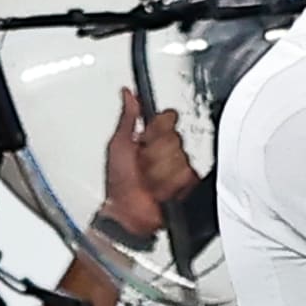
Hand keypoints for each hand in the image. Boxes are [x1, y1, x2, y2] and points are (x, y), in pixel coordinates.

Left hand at [97, 87, 202, 237]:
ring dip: (160, 174)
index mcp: (150, 136)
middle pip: (174, 139)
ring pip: (180, 159)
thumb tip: (127, 93)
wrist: (128, 213)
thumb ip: (127, 117)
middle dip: (154, 155)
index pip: (168, 118)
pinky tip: (160, 191)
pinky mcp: (188, 183)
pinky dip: (170, 186)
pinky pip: (188, 177)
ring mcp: (178, 166)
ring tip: (149, 182)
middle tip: (142, 166)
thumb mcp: (118, 145)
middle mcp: (166, 148)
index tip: (145, 140)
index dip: (157, 130)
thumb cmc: (119, 181)